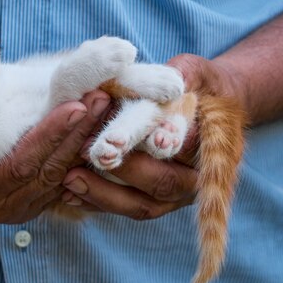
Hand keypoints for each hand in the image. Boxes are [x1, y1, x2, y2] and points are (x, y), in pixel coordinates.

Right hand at [0, 90, 110, 223]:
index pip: (22, 162)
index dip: (51, 134)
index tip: (77, 105)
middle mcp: (0, 204)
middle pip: (49, 169)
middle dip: (78, 133)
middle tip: (102, 100)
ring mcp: (19, 209)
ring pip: (61, 178)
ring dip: (85, 143)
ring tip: (105, 111)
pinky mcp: (34, 206)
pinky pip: (66, 186)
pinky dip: (82, 160)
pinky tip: (100, 136)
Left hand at [61, 53, 243, 219]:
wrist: (209, 108)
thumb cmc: (200, 85)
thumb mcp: (196, 72)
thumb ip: (183, 77)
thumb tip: (170, 82)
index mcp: (213, 147)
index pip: (179, 148)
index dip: (147, 143)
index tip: (116, 140)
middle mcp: (195, 178)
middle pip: (160, 182)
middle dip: (122, 170)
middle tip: (89, 155)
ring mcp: (175, 196)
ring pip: (140, 204)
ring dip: (103, 194)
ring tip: (70, 178)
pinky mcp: (154, 203)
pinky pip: (125, 209)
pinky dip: (98, 203)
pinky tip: (70, 194)